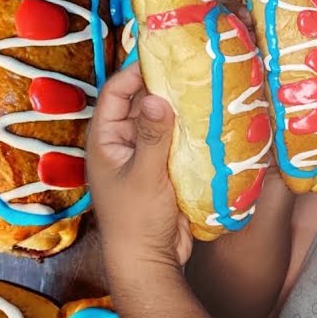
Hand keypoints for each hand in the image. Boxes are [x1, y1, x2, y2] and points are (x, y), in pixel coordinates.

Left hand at [85, 64, 192, 275]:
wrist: (149, 262)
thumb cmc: (137, 221)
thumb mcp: (145, 175)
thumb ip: (151, 136)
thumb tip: (156, 98)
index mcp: (105, 141)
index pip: (115, 93)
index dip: (134, 71)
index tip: (162, 54)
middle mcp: (121, 144)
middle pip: (140, 104)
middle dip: (162, 87)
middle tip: (192, 65)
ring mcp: (142, 157)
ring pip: (160, 123)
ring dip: (179, 109)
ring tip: (206, 85)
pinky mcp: (162, 171)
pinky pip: (175, 143)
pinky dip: (189, 131)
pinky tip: (211, 118)